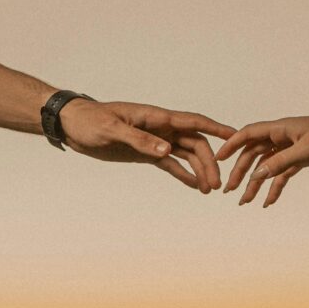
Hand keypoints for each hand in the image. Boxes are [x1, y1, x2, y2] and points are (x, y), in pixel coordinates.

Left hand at [59, 100, 234, 192]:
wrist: (72, 125)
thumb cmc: (90, 120)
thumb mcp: (112, 130)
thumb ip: (140, 140)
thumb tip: (167, 151)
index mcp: (156, 117)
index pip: (193, 122)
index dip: (216, 128)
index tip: (236, 136)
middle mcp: (160, 128)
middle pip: (194, 143)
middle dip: (210, 162)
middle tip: (217, 184)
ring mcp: (155, 141)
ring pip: (186, 155)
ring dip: (199, 170)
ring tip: (209, 190)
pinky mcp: (146, 153)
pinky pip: (171, 164)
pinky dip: (184, 174)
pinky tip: (196, 186)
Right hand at [215, 114, 308, 206]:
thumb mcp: (306, 151)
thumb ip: (280, 162)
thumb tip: (256, 174)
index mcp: (281, 128)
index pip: (248, 134)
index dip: (231, 146)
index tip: (218, 159)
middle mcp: (282, 136)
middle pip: (254, 153)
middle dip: (241, 172)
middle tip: (229, 190)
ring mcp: (291, 147)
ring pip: (267, 166)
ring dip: (256, 183)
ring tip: (246, 201)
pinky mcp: (301, 158)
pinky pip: (282, 173)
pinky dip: (275, 187)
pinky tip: (269, 202)